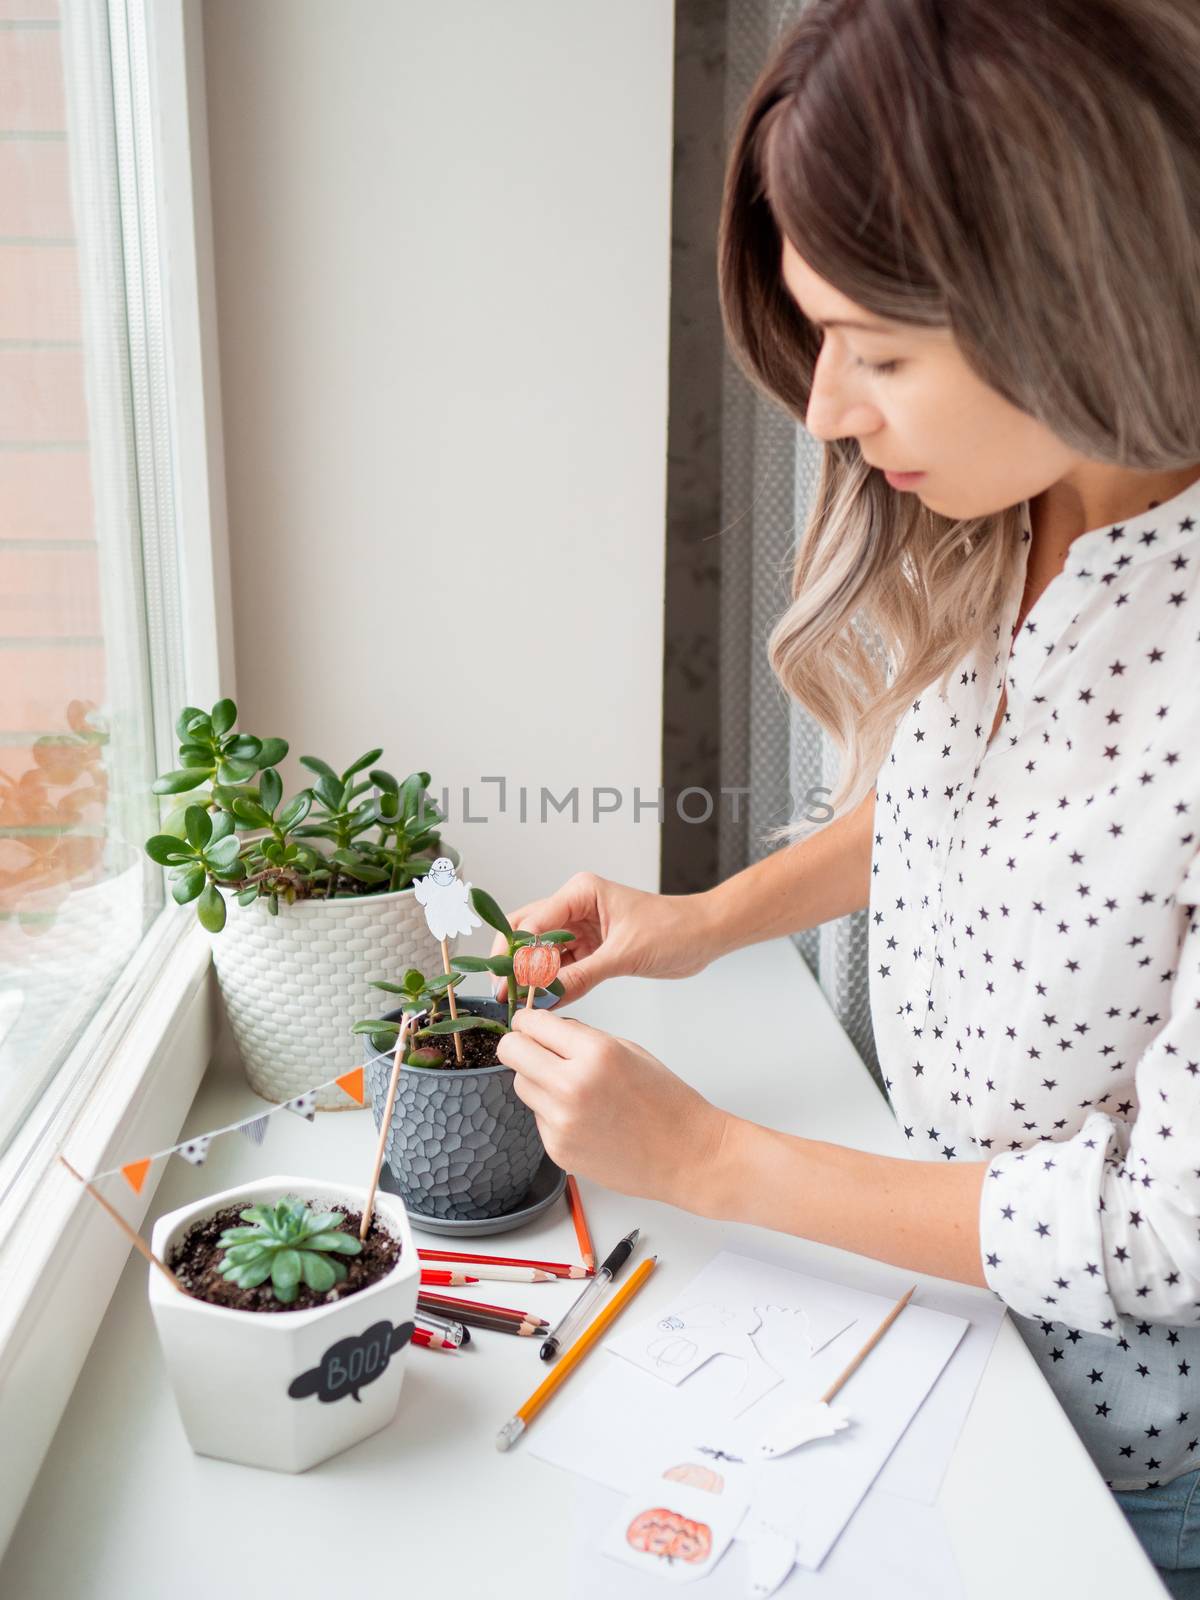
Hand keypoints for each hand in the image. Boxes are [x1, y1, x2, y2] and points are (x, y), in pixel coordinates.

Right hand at [490, 870, 721, 1005]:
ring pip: (541, 954)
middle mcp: (574, 907)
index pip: (533, 921)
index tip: (508, 982)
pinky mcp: (590, 949)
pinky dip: (553, 985)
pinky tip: (545, 1004)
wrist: (705, 935)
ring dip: (532, 977)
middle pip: (527, 933)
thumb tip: (547, 996)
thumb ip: (583, 975)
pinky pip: (562, 968)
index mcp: (580, 893)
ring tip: (521, 1005)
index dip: (517, 953)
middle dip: (515, 964)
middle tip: (504, 994)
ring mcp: (580, 929)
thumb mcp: (625, 954)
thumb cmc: (674, 928)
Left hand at [495, 1006, 729, 1208]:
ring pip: (520, 1084)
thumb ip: (582, 1037)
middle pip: (511, 1052)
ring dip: (535, 1079)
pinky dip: (551, 1111)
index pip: (532, 1023)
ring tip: (569, 1087)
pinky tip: (583, 1116)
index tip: (530, 1024)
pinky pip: (537, 1117)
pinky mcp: (558, 1149)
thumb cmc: (666, 1102)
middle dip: (519, 1045)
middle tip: (535, 1048)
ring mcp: (562, 1121)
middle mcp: (572, 1086)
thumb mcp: (628, 1050)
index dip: (528, 1021)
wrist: (686, 1154)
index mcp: (595, 1053)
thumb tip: (545, 1028)